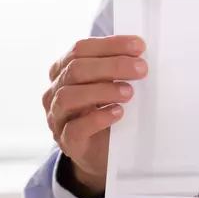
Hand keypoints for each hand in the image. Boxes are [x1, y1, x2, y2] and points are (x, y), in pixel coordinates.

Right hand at [42, 35, 147, 194]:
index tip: (139, 46)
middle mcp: (56, 91)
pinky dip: (98, 118)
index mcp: (64, 70)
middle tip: (141, 69)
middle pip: (76, 70)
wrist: (102, 152)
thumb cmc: (107, 110)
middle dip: (112, 66)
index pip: (81, 49)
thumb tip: (142, 54)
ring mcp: (58, 117)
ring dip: (103, 90)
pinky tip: (118, 113)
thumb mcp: (112, 85)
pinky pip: (75, 128)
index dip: (110, 45)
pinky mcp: (67, 141)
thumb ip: (120, 70)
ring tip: (129, 92)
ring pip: (70, 96)